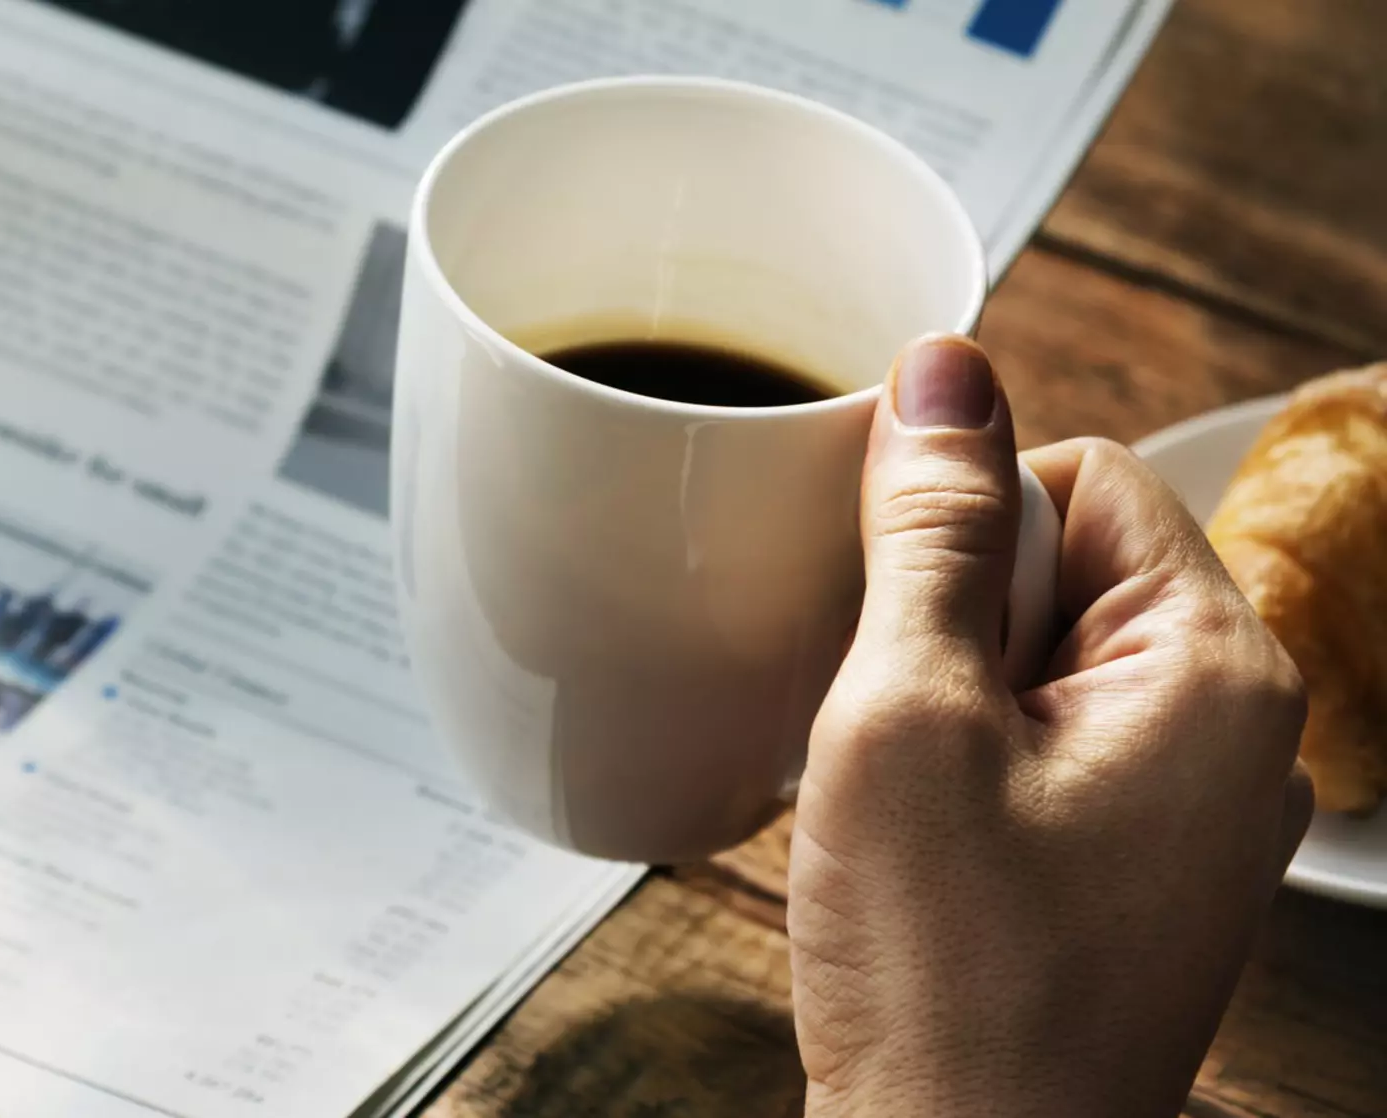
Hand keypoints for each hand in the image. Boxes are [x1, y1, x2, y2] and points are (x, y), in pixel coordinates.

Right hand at [790, 335, 1313, 1116]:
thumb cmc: (946, 980)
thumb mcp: (905, 721)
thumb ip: (928, 535)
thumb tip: (946, 367)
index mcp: (1217, 673)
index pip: (1085, 477)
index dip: (957, 522)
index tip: (884, 620)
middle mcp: (1237, 732)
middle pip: (1073, 562)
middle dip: (949, 614)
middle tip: (889, 728)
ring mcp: (1194, 808)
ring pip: (1049, 656)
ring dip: (946, 692)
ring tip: (897, 795)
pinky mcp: (1137, 864)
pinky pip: (1050, 744)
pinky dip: (964, 761)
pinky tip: (912, 837)